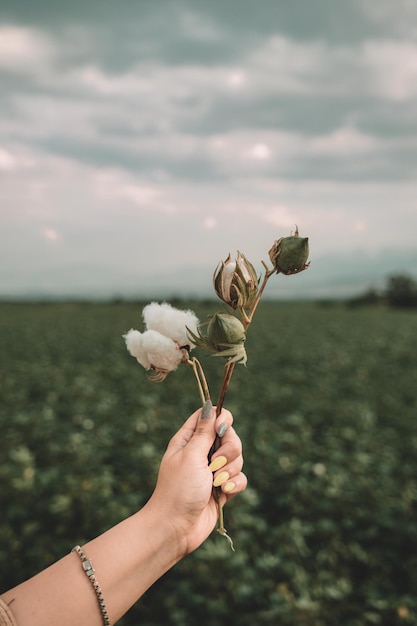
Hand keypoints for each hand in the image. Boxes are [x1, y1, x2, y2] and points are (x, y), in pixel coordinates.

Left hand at [146, 402, 246, 555]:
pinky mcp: (222, 488)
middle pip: (230, 436)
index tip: (222, 431)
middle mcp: (201, 452)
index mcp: (188, 439)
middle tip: (215, 464)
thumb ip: (204, 432)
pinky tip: (223, 493)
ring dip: (230, 470)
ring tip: (215, 483)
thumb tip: (210, 406)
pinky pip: (240, 477)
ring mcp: (213, 470)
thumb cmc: (178, 490)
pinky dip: (235, 484)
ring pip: (238, 458)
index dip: (221, 419)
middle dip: (229, 451)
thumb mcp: (191, 456)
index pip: (211, 416)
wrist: (176, 528)